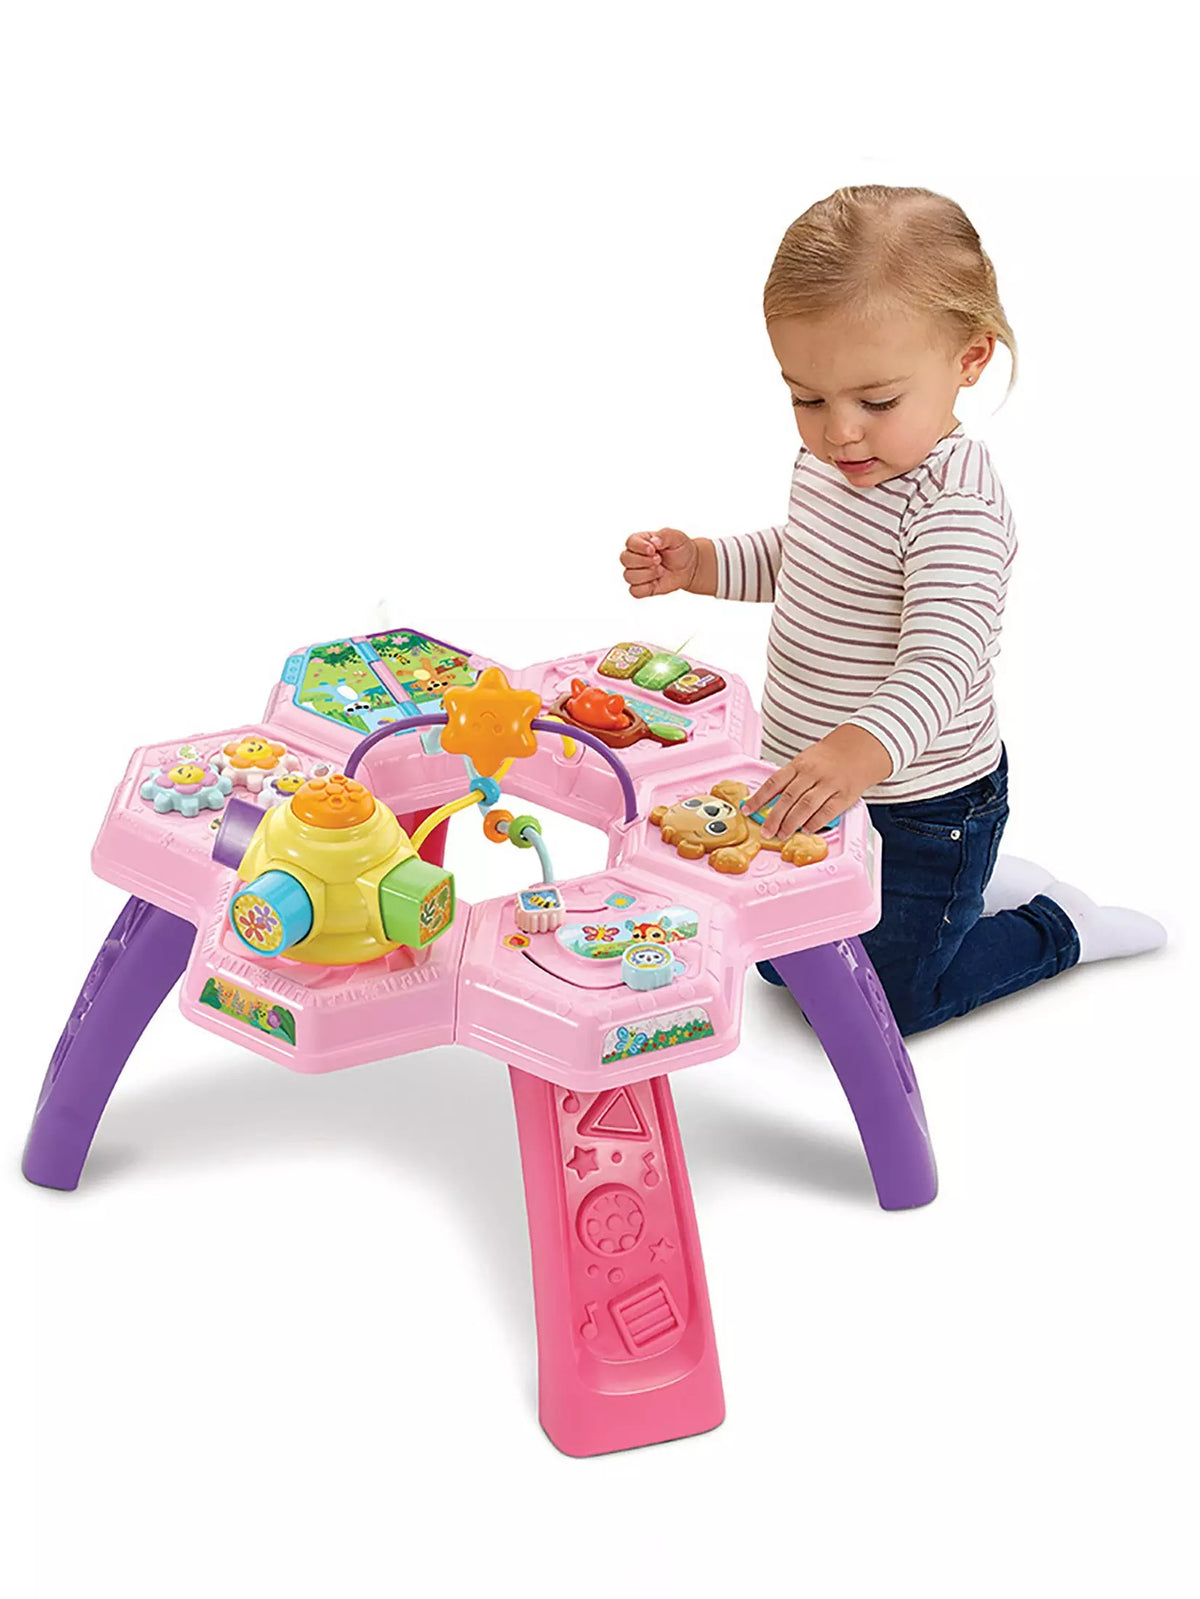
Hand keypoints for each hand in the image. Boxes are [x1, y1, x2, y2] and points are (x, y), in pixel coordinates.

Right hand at [620, 527, 697, 596]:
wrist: (690, 567)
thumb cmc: (680, 549)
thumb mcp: (676, 537)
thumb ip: (665, 535)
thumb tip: (654, 541)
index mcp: (640, 541)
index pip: (630, 543)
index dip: (640, 547)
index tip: (653, 549)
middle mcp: (635, 556)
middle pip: (625, 559)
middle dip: (644, 561)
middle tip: (659, 560)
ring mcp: (637, 572)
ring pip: (628, 576)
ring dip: (647, 574)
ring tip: (660, 570)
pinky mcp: (642, 587)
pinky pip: (634, 591)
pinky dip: (646, 587)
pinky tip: (656, 581)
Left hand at [743, 724, 892, 837]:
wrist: (858, 751)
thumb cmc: (827, 759)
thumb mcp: (804, 761)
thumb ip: (789, 779)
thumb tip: (767, 801)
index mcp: (799, 764)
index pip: (774, 782)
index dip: (759, 798)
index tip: (747, 810)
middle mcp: (812, 773)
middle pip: (789, 798)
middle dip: (774, 817)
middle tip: (766, 831)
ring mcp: (829, 784)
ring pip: (806, 806)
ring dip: (791, 823)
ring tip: (782, 834)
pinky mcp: (843, 795)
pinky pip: (827, 812)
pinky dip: (815, 823)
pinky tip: (805, 830)